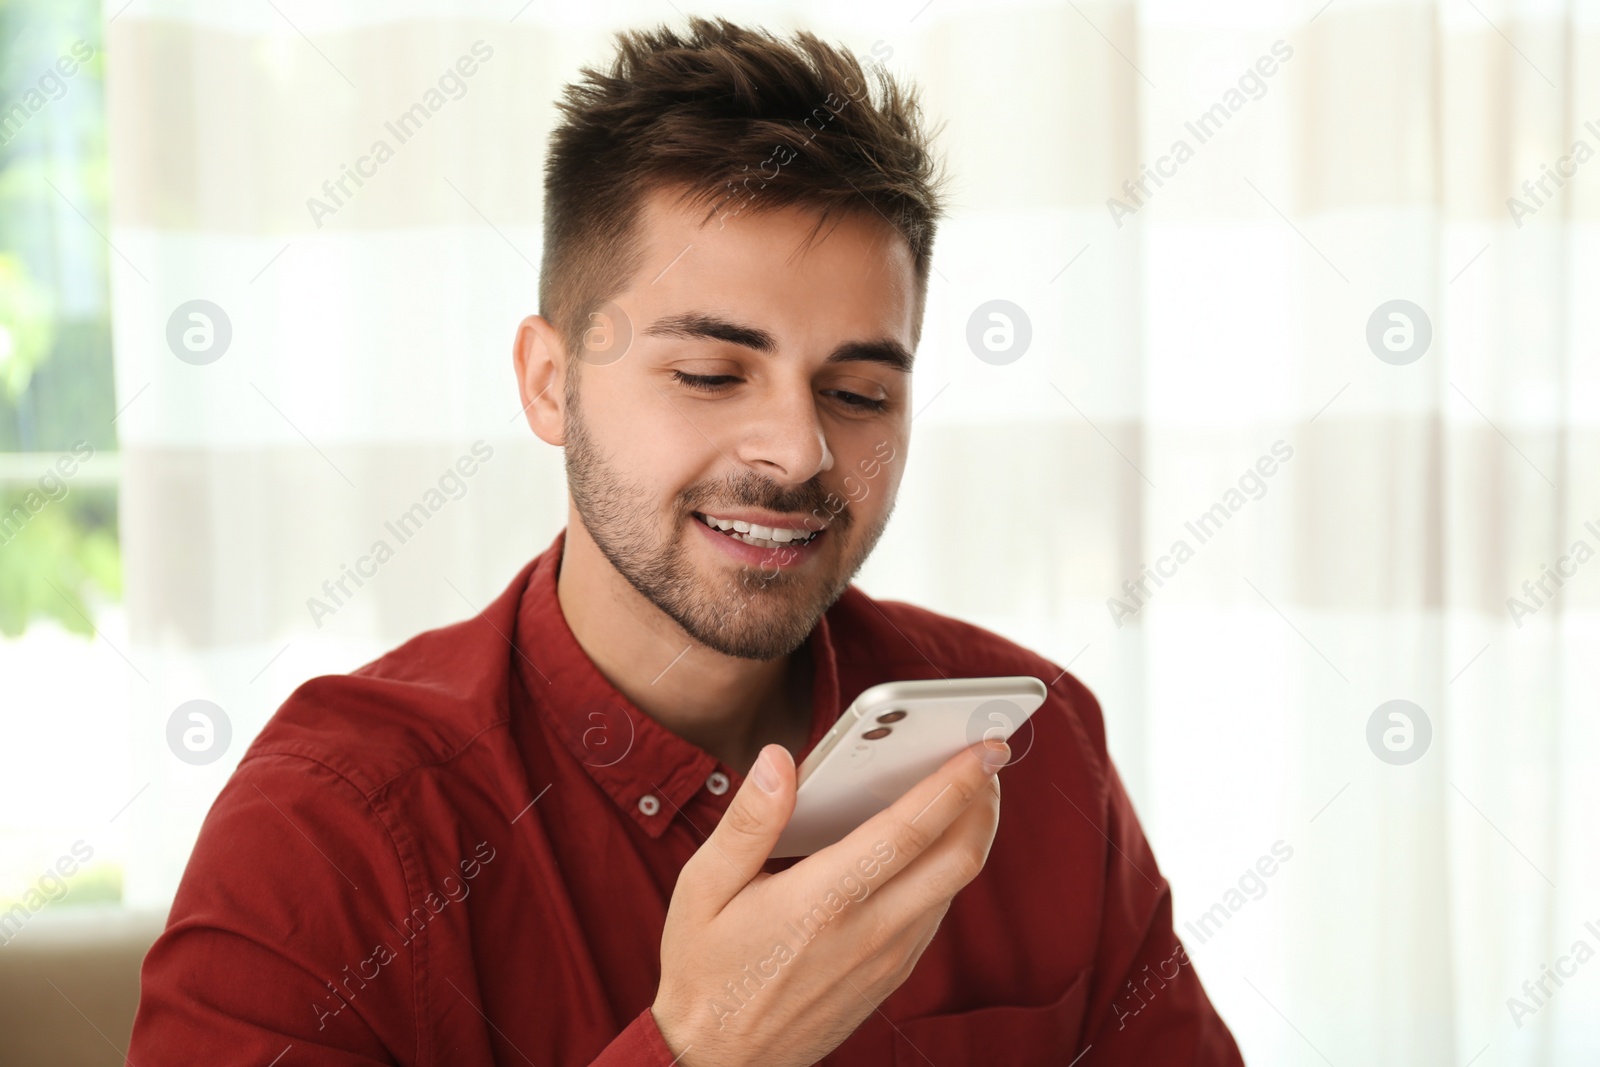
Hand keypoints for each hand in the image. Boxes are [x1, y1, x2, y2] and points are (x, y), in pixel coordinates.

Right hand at [650, 736, 1008, 1066]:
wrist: (717, 1063)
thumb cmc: (705, 971)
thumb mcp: (703, 888)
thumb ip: (749, 819)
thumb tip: (780, 760)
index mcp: (823, 900)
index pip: (910, 830)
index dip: (955, 782)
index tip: (984, 747)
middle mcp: (869, 932)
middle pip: (959, 858)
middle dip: (984, 801)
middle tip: (987, 760)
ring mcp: (887, 959)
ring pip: (954, 886)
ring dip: (969, 833)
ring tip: (962, 790)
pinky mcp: (891, 976)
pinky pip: (935, 912)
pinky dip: (944, 869)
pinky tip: (925, 844)